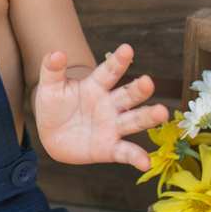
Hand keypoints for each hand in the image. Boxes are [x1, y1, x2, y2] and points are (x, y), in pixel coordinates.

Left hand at [33, 44, 169, 170]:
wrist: (51, 136)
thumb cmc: (54, 106)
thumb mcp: (49, 87)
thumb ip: (52, 69)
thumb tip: (57, 52)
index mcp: (95, 87)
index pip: (109, 72)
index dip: (118, 61)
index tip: (127, 48)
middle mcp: (109, 105)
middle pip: (127, 95)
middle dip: (138, 89)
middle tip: (147, 82)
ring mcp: (112, 126)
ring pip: (133, 120)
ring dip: (148, 117)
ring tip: (161, 112)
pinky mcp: (110, 148)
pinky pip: (126, 153)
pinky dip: (136, 157)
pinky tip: (145, 162)